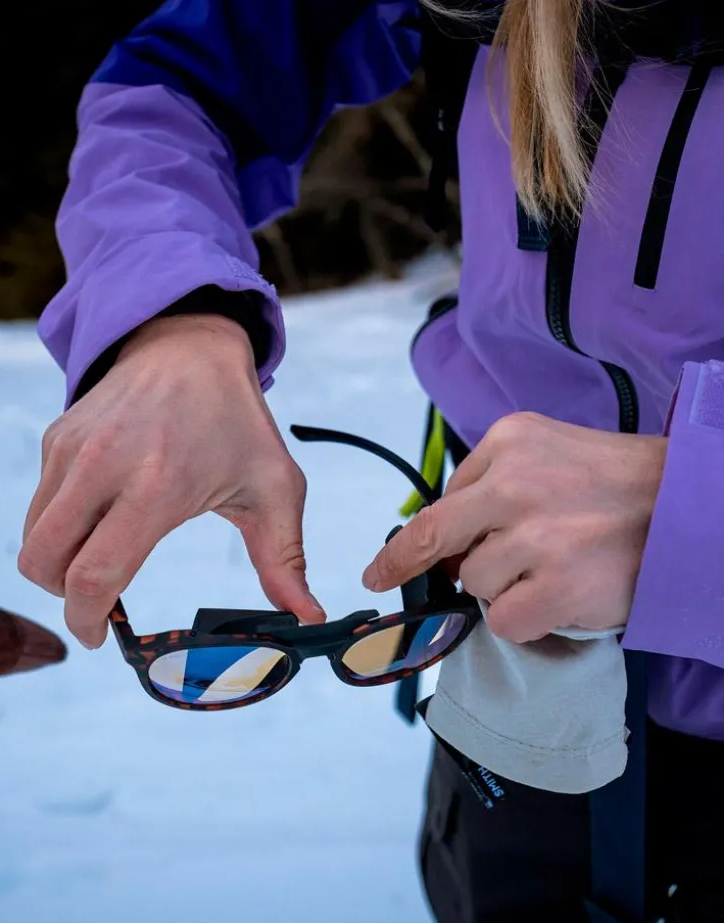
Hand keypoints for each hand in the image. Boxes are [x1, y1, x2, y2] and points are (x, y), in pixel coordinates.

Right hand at [18, 313, 324, 648]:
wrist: (187, 345)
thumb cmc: (236, 421)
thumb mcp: (273, 485)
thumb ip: (284, 557)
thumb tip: (307, 616)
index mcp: (158, 486)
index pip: (94, 574)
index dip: (86, 620)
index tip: (98, 637)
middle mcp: (103, 465)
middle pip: (42, 563)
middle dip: (63, 599)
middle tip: (97, 601)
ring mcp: (71, 448)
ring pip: (32, 537)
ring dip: (56, 563)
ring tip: (99, 559)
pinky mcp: (56, 436)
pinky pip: (38, 504)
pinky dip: (57, 526)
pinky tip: (97, 517)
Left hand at [362, 412, 666, 642]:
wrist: (688, 502)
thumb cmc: (609, 480)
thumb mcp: (543, 448)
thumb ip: (488, 480)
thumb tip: (439, 536)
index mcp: (507, 443)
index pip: (439, 502)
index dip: (404, 545)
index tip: (377, 571)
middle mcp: (515, 485)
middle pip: (438, 542)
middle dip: (412, 567)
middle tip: (396, 579)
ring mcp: (538, 537)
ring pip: (476, 584)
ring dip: (502, 586)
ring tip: (548, 569)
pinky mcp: (561, 585)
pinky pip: (505, 620)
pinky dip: (523, 619)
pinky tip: (555, 597)